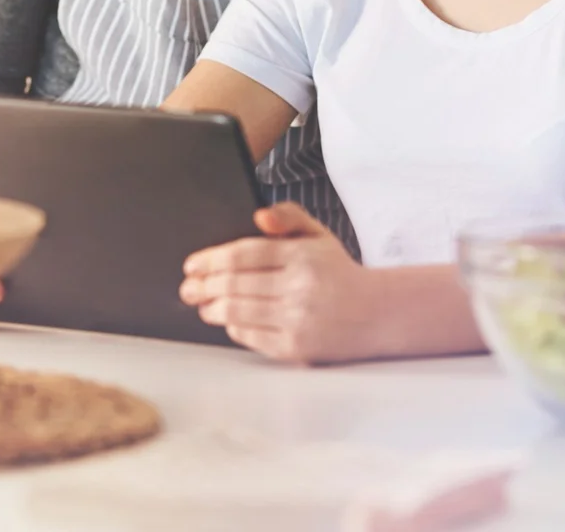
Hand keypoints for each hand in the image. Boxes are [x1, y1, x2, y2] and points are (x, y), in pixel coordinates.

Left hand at [179, 202, 384, 364]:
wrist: (377, 314)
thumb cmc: (337, 272)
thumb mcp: (318, 235)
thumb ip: (289, 216)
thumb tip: (259, 217)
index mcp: (302, 256)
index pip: (244, 254)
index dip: (210, 259)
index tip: (191, 265)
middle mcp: (300, 288)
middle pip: (234, 284)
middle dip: (203, 286)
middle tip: (187, 288)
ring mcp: (298, 320)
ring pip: (237, 312)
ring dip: (211, 308)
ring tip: (203, 305)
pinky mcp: (296, 348)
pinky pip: (251, 336)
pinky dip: (233, 327)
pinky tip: (229, 320)